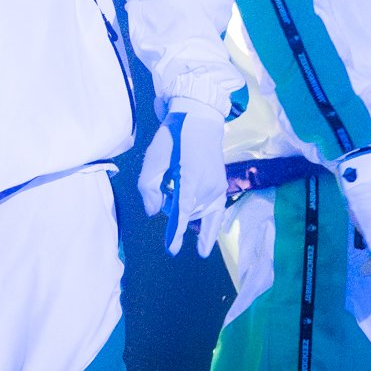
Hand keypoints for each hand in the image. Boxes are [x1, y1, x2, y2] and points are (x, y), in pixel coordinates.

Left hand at [136, 100, 228, 256]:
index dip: (175, 231)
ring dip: (186, 212)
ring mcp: (218, 187)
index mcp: (190, 176)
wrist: (200, 121)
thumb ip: (148, 188)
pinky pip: (212, 213)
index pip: (182, 210)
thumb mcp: (153, 159)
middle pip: (187, 214)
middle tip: (166, 185)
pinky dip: (206, 225)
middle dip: (173, 210)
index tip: (171, 249)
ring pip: (199, 214)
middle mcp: (209, 185)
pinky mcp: (222, 187)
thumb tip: (154, 213)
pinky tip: (203, 245)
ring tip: (178, 188)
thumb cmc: (174, 138)